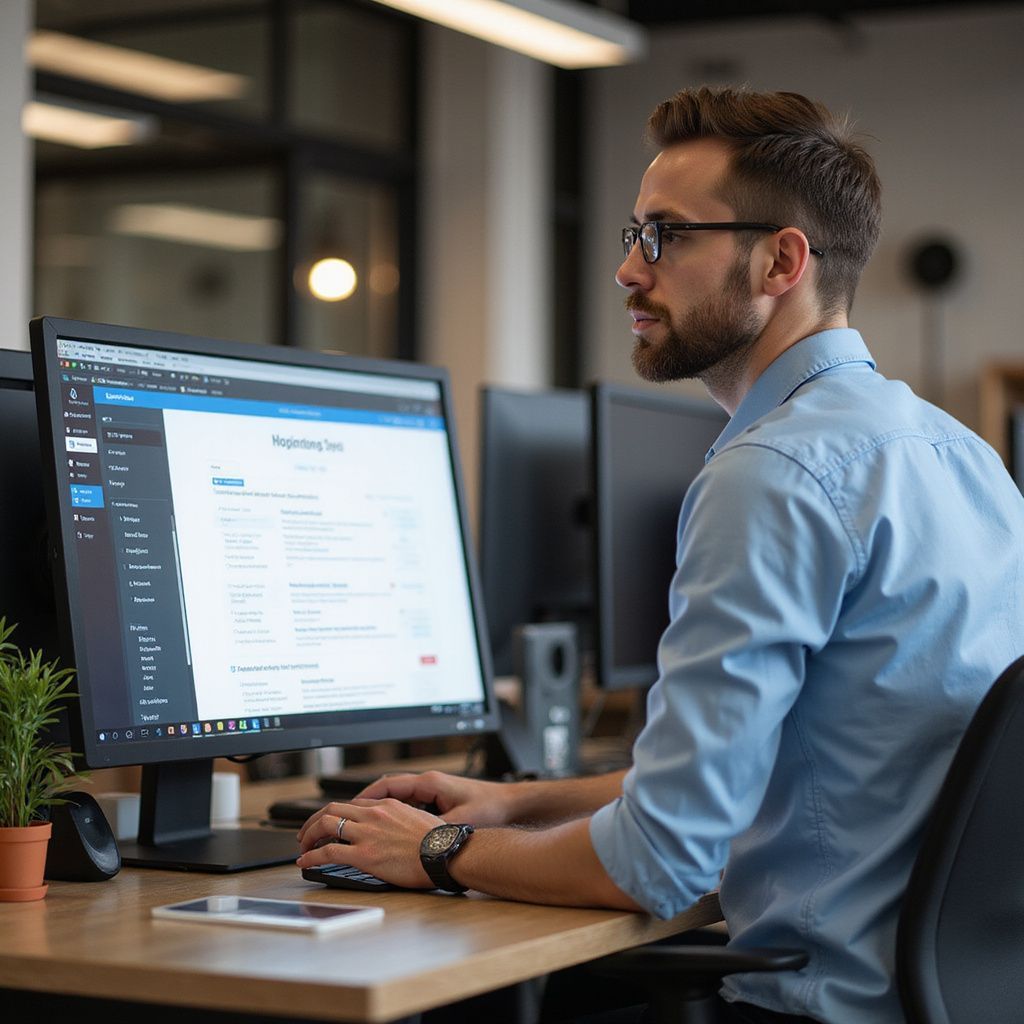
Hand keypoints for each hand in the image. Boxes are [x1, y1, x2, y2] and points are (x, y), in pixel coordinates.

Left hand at [296, 798, 442, 887]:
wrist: (446, 852)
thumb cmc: (439, 842)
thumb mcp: (416, 820)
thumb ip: (398, 821)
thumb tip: (391, 832)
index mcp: (387, 806)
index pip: (352, 805)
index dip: (335, 814)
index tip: (330, 824)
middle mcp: (374, 815)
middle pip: (332, 809)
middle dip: (314, 820)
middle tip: (307, 833)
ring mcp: (367, 834)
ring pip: (326, 824)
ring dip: (309, 835)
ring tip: (303, 846)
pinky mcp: (364, 855)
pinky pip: (328, 852)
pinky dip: (311, 855)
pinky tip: (305, 861)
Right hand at [358, 770, 516, 825]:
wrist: (511, 803)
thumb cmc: (490, 807)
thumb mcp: (460, 821)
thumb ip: (435, 830)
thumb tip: (413, 842)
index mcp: (429, 783)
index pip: (388, 784)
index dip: (366, 796)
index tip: (349, 808)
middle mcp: (428, 783)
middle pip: (387, 790)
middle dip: (366, 803)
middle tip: (347, 818)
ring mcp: (433, 790)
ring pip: (397, 797)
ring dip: (379, 809)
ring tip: (361, 827)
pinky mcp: (439, 799)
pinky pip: (408, 804)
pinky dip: (395, 814)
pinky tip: (388, 831)